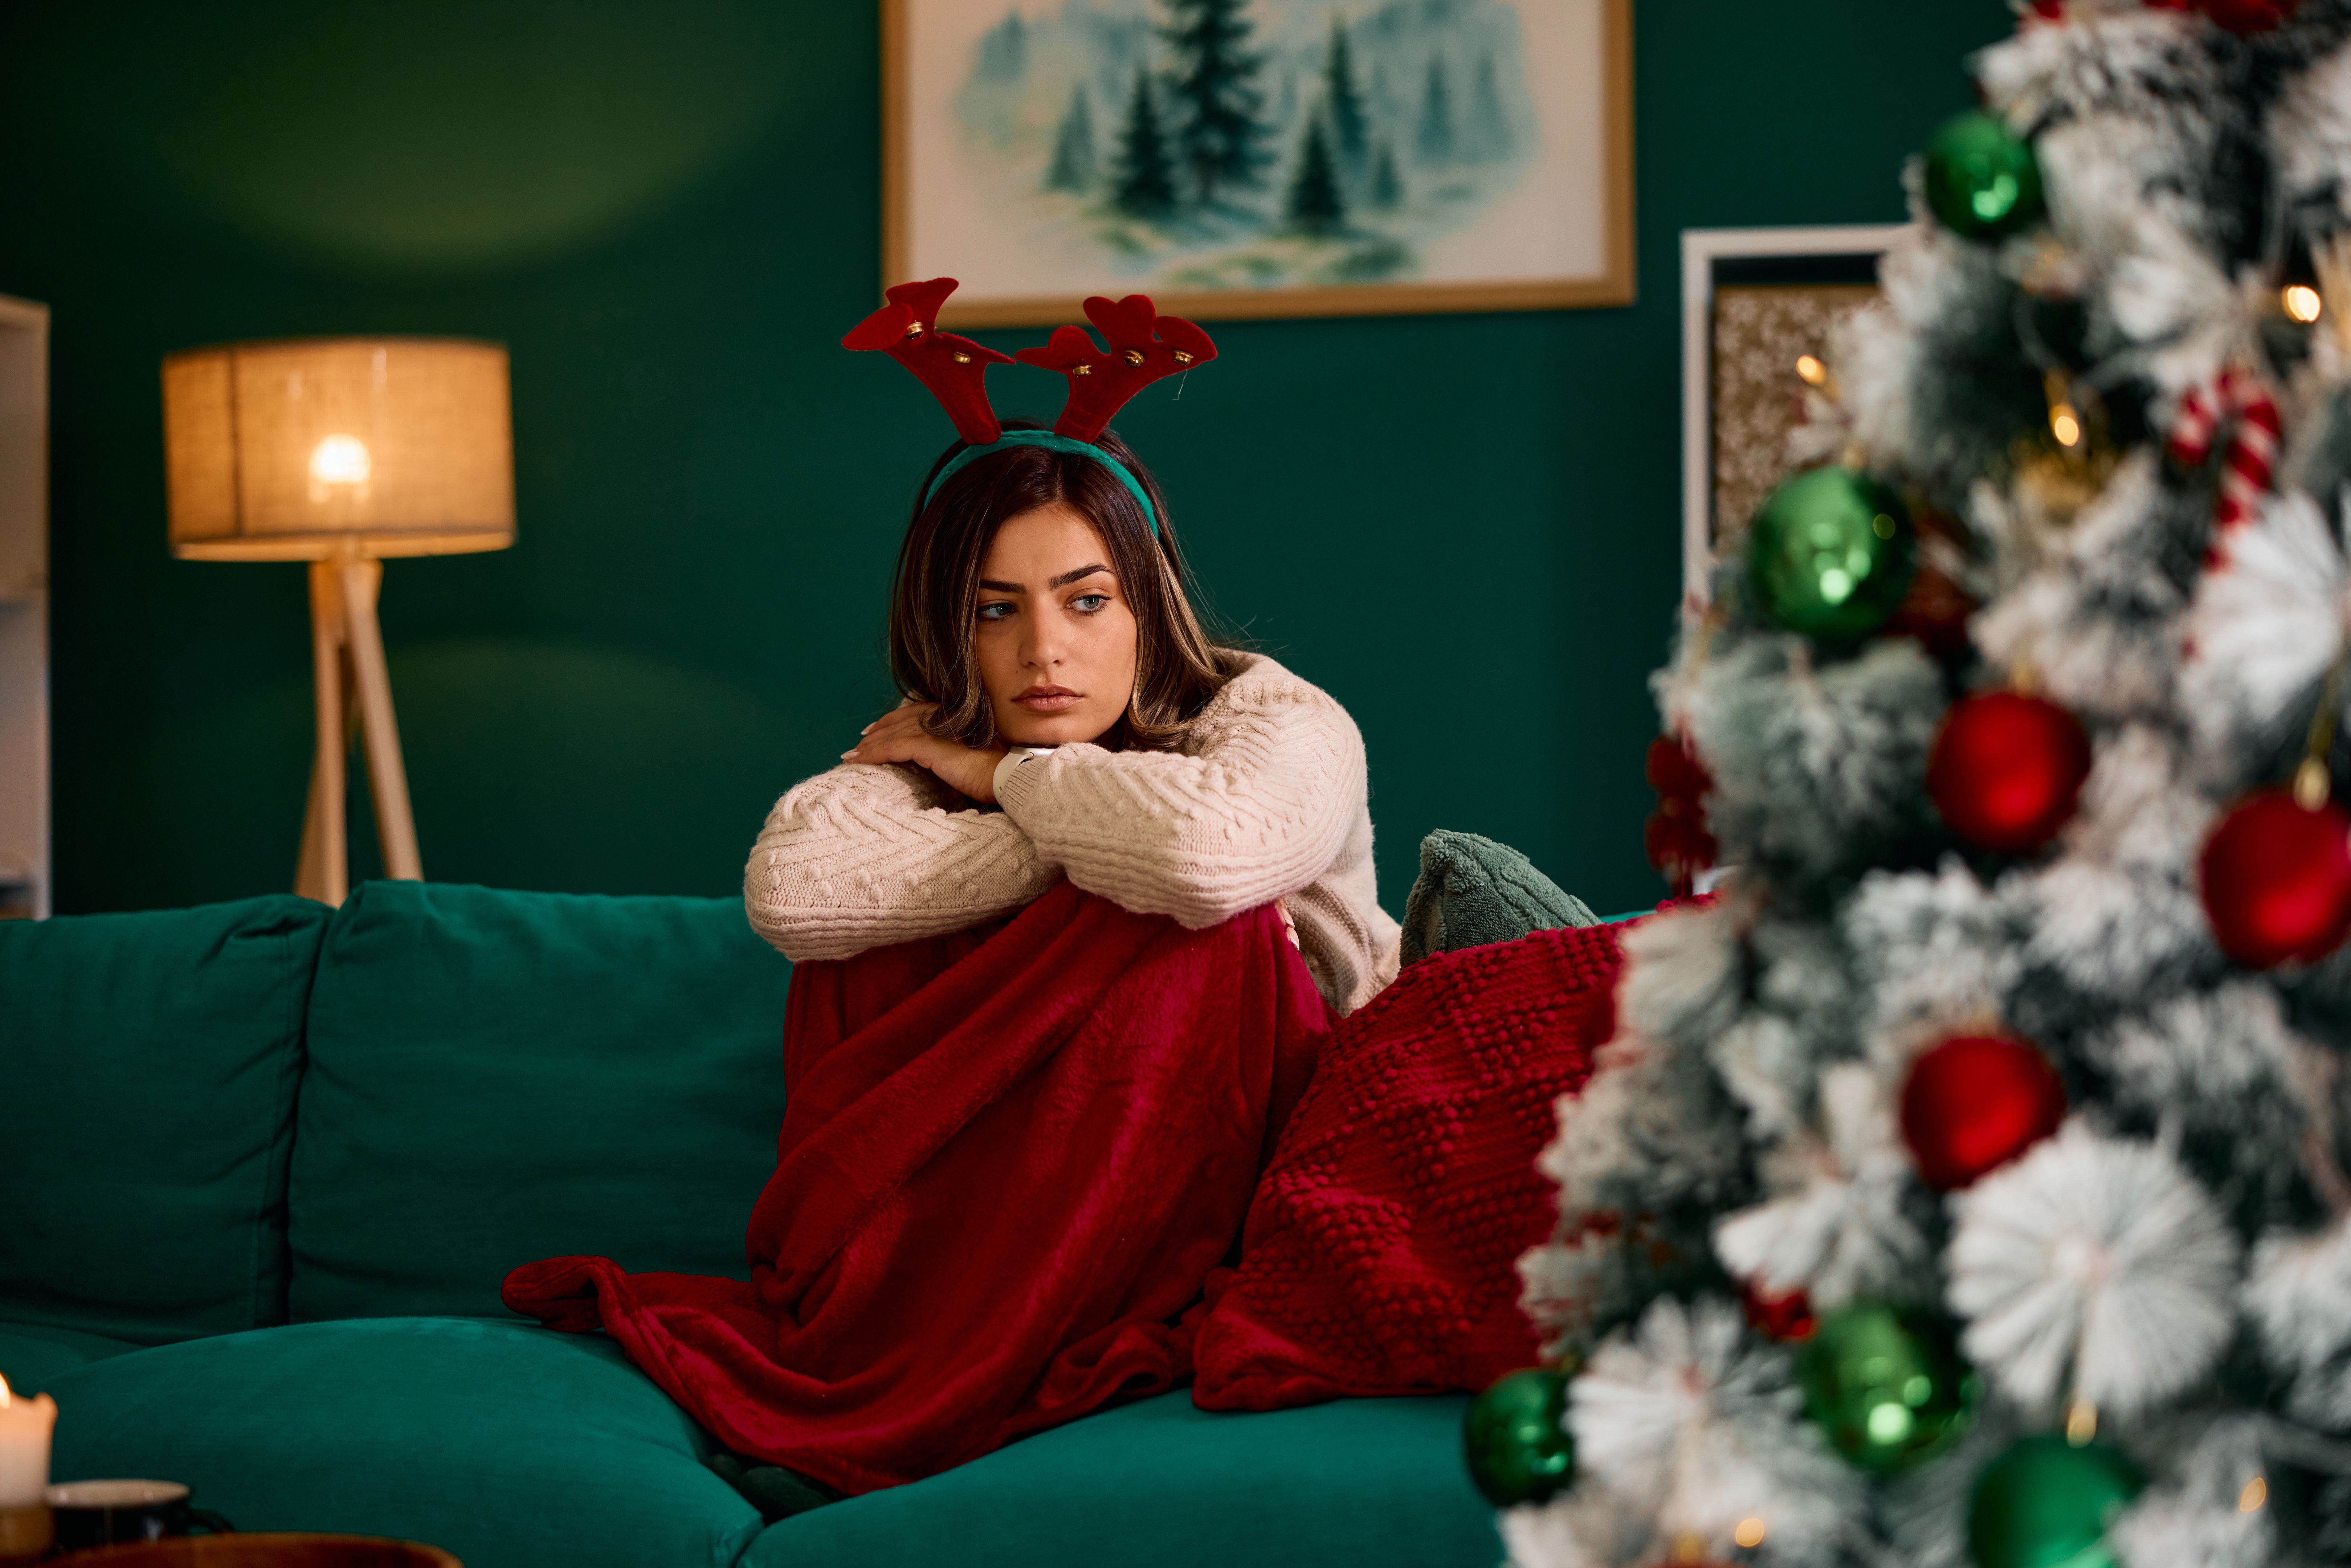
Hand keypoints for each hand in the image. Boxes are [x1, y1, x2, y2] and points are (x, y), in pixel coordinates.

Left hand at [843, 702, 1007, 802]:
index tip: (879, 729)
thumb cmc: (999, 772)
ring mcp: (936, 730)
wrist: (1010, 776)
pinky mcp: (929, 745)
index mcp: (955, 716)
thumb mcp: (975, 755)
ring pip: (893, 734)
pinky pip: (892, 748)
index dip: (895, 720)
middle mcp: (943, 717)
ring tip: (852, 755)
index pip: (917, 712)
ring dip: (870, 745)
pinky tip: (858, 760)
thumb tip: (944, 758)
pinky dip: (872, 754)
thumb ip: (957, 749)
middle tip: (860, 742)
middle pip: (901, 721)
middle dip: (879, 731)